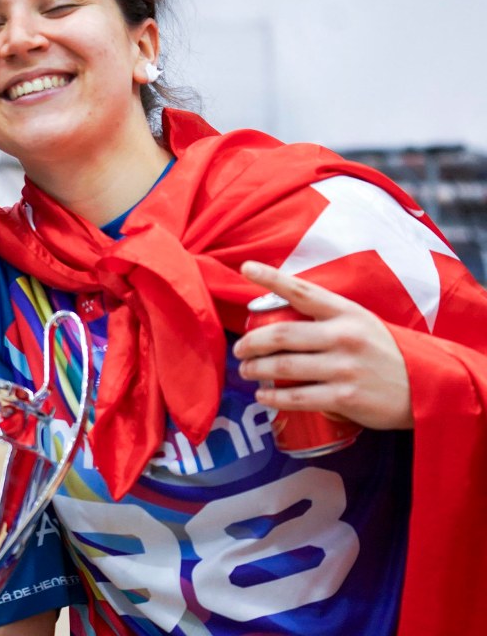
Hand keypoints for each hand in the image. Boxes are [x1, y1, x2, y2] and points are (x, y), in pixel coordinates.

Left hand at [232, 261, 412, 429]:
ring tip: (246, 371)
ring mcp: (345, 368)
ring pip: (284, 366)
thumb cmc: (385, 353)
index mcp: (347, 313)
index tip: (245, 268)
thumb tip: (281, 318)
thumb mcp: (362, 323)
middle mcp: (344, 336)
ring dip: (256, 369)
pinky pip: (297, 397)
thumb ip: (327, 319)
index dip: (271, 278)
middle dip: (251, 342)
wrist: (428, 387)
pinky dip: (273, 396)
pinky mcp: (345, 397)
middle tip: (238, 350)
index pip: (302, 291)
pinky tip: (262, 395)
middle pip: (282, 334)